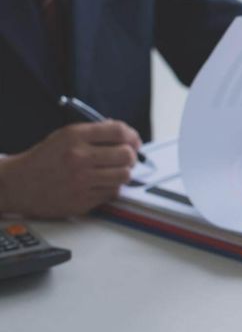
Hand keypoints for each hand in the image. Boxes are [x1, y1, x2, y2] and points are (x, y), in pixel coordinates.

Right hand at [0, 121, 140, 217]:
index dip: (132, 136)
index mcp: (74, 136)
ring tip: (114, 171)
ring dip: (123, 173)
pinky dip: (111, 188)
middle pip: (126, 154)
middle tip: (126, 158)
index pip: (118, 131)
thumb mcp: (64, 136)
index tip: (134, 141)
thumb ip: (94, 133)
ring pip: (124, 175)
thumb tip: (126, 134)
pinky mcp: (82, 201)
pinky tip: (100, 184)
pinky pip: (112, 192)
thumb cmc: (45, 159)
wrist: (18, 184)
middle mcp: (79, 157)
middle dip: (131, 156)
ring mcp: (81, 181)